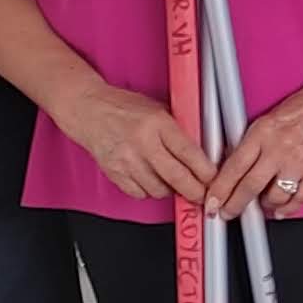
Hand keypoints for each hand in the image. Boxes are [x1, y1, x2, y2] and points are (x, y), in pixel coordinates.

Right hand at [56, 84, 213, 203]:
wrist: (88, 110)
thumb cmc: (124, 108)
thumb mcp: (159, 109)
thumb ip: (180, 130)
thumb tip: (204, 154)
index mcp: (158, 123)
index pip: (189, 153)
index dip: (206, 172)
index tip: (214, 179)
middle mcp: (142, 143)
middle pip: (177, 178)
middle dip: (194, 191)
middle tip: (202, 195)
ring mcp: (126, 160)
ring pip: (158, 190)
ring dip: (171, 191)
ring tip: (175, 184)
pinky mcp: (115, 173)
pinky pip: (140, 193)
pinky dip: (150, 192)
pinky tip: (153, 181)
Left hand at [205, 82, 302, 217]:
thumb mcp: (266, 119)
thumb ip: (249, 143)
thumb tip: (231, 166)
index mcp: (262, 133)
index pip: (233, 167)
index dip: (219, 189)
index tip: (211, 201)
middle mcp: (278, 149)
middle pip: (250, 186)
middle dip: (234, 205)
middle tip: (227, 212)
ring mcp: (298, 162)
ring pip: (274, 196)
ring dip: (264, 205)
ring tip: (260, 203)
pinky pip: (300, 198)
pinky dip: (288, 209)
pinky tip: (280, 210)